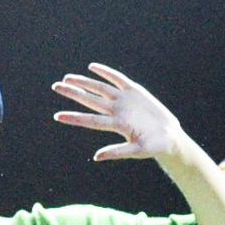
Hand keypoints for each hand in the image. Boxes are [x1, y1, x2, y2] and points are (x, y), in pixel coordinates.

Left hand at [50, 63, 184, 163]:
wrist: (169, 137)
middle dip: (73, 93)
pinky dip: (106, 72)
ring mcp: (124, 100)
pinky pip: (117, 79)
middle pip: (90, 100)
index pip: (90, 120)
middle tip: (55, 86)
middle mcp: (116, 111)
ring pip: (100, 88)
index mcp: (117, 125)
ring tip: (67, 78)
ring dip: (84, 82)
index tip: (57, 116)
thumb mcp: (137, 150)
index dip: (74, 117)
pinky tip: (92, 67)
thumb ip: (117, 152)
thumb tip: (96, 157)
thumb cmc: (153, 147)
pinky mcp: (134, 91)